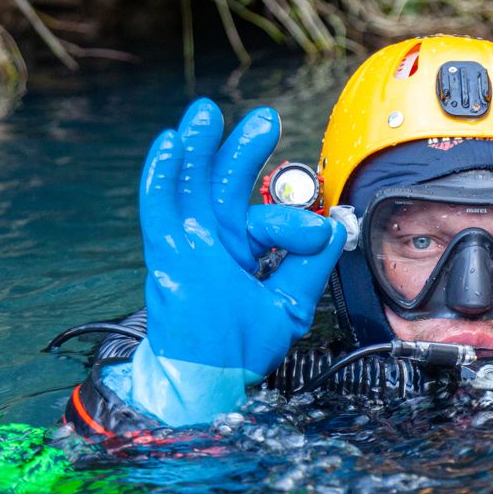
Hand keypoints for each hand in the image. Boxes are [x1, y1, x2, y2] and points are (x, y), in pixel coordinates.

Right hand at [129, 98, 344, 425]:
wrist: (206, 381)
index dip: (294, 223)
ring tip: (206, 112)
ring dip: (199, 148)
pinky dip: (161, 176)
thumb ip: (310, 268)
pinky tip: (168, 144)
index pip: (268, 220)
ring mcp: (188, 245)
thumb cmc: (241, 349)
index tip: (318, 233)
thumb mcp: (289, 306)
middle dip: (243, 150)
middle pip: (226, 185)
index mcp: (243, 250)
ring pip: (191, 185)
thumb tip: (333, 227)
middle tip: (266, 119)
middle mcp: (214, 240)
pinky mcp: (166, 255)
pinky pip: (159, 208)